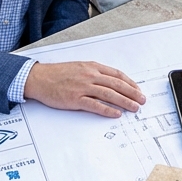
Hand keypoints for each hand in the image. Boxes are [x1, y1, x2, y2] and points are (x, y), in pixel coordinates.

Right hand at [24, 61, 145, 117]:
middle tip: (142, 100)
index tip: (138, 89)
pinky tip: (116, 113)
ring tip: (134, 108)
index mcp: (92, 67)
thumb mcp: (80, 67)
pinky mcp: (75, 99)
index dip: (130, 83)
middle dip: (132, 93)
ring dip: (124, 102)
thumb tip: (110, 81)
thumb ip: (95, 73)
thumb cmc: (58, 73)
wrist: (39, 78)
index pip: (117, 75)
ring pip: (109, 94)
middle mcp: (90, 76)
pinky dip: (107, 110)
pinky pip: (95, 105)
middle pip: (116, 85)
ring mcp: (83, 87)